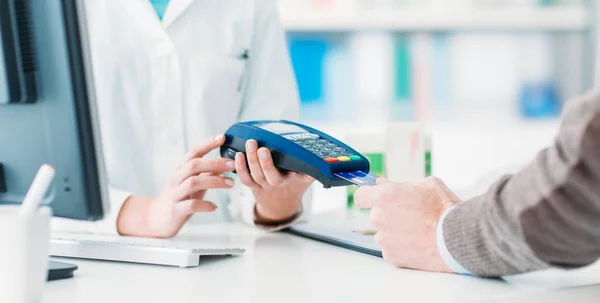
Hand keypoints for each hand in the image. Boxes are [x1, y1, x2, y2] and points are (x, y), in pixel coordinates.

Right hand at [117, 134, 235, 237]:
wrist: (159, 218)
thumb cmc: (180, 197)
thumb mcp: (194, 182)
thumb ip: (208, 173)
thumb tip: (225, 164)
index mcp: (181, 169)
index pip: (194, 152)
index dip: (207, 143)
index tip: (222, 137)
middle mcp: (176, 178)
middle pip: (194, 165)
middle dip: (215, 163)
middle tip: (232, 165)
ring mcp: (175, 194)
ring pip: (193, 182)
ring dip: (214, 181)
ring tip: (231, 184)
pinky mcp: (176, 210)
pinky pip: (191, 205)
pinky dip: (204, 205)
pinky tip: (214, 207)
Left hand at [234, 139, 313, 223]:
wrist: (281, 206)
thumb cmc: (294, 186)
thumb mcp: (306, 179)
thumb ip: (312, 169)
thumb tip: (325, 157)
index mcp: (293, 181)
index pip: (298, 176)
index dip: (298, 170)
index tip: (298, 160)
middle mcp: (278, 184)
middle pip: (271, 176)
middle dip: (265, 163)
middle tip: (262, 148)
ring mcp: (264, 186)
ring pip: (256, 176)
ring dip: (251, 161)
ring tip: (250, 144)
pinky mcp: (254, 186)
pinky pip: (246, 178)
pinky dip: (240, 167)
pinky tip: (238, 155)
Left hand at [354, 177, 460, 272]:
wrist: (457, 238)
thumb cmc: (444, 209)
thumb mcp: (427, 184)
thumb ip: (400, 184)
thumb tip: (382, 184)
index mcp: (385, 197)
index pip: (361, 196)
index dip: (368, 196)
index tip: (373, 198)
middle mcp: (379, 218)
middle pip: (376, 214)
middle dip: (388, 213)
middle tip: (410, 215)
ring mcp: (384, 239)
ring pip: (384, 232)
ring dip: (395, 231)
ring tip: (418, 230)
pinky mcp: (391, 256)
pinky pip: (391, 248)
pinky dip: (401, 246)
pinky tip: (417, 243)